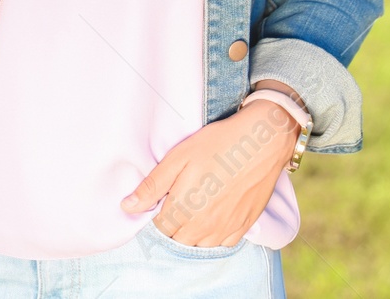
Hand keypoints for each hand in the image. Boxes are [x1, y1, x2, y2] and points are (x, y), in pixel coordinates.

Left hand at [119, 100, 299, 246]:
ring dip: (190, 233)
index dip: (154, 216)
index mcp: (184, 209)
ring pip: (198, 246)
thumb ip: (152, 186)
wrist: (263, 143)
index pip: (158, 229)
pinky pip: (221, 244)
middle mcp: (204, 226)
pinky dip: (212, 235)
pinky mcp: (243, 227)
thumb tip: (126, 207)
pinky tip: (211, 215)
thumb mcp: (178, 158)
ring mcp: (226, 229)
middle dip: (171, 226)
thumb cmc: (217, 145)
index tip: (157, 202)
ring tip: (192, 207)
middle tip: (174, 201)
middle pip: (177, 240)